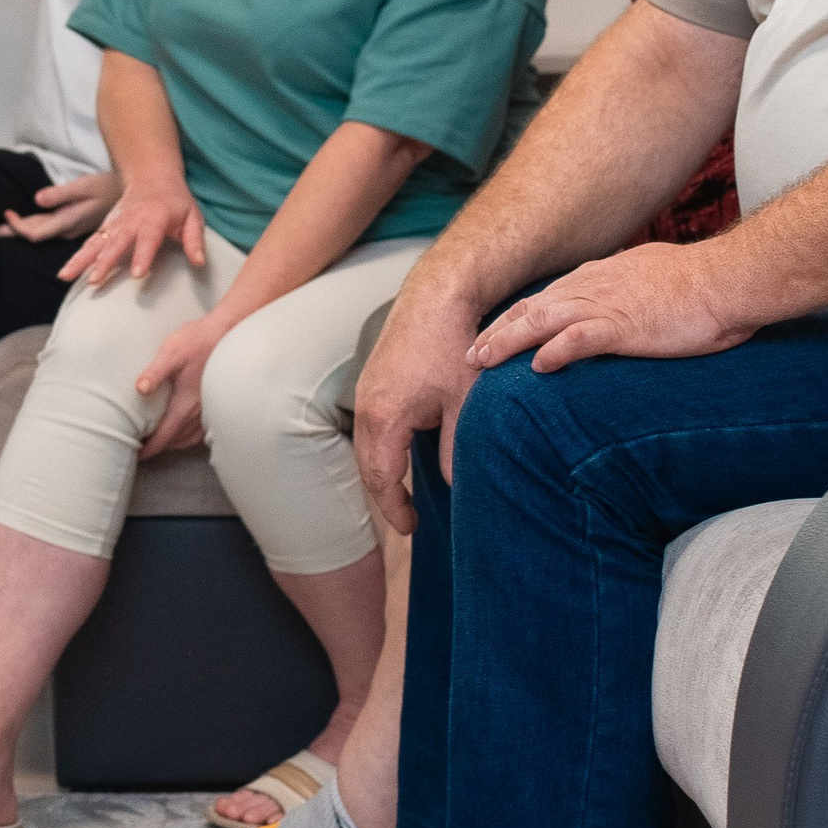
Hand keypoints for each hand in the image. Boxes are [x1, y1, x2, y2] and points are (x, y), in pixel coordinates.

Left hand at [0, 171, 117, 244]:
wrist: (133, 197)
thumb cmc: (107, 187)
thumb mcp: (85, 186)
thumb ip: (61, 194)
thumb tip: (37, 199)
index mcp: (68, 221)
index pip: (35, 232)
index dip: (17, 227)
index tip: (5, 214)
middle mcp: (68, 229)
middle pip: (35, 234)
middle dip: (12, 232)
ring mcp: (71, 228)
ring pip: (41, 232)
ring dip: (22, 229)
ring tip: (2, 227)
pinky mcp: (74, 224)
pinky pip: (49, 228)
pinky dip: (34, 225)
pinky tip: (26, 223)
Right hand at [63, 178, 207, 290]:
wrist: (151, 176)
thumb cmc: (175, 201)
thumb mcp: (192, 216)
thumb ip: (194, 240)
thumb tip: (199, 263)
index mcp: (155, 218)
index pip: (148, 238)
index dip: (143, 255)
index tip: (138, 274)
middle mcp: (131, 221)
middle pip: (116, 242)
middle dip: (104, 262)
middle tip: (95, 280)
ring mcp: (115, 224)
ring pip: (96, 243)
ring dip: (81, 260)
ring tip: (66, 276)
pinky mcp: (105, 227)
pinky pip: (89, 243)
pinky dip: (76, 257)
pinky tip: (66, 272)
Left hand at [131, 310, 217, 456]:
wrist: (226, 332)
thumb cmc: (198, 340)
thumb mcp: (171, 352)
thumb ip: (155, 371)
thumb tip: (140, 389)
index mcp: (185, 404)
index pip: (165, 436)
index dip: (151, 448)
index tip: (139, 455)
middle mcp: (199, 412)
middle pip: (177, 440)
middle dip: (160, 447)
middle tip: (144, 449)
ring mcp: (209, 408)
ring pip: (190, 437)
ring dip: (174, 443)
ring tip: (161, 442)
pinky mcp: (215, 402)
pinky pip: (203, 430)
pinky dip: (190, 436)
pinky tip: (184, 431)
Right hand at [352, 279, 480, 533]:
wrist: (435, 298)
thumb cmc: (452, 347)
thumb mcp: (462, 404)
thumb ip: (455, 450)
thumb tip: (456, 487)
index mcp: (384, 418)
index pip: (381, 479)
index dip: (395, 508)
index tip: (411, 529)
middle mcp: (366, 408)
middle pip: (366, 468)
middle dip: (385, 497)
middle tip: (408, 521)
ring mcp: (365, 394)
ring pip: (365, 449)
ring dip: (381, 475)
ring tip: (403, 497)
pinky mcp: (372, 383)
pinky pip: (369, 430)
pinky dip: (380, 452)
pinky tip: (400, 458)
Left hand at [468, 242, 747, 378]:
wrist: (729, 279)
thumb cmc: (699, 285)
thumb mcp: (649, 280)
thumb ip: (624, 293)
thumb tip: (616, 306)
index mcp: (600, 278)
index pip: (544, 298)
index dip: (514, 318)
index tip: (492, 335)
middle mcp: (594, 288)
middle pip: (531, 309)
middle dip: (497, 331)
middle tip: (470, 354)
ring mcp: (607, 305)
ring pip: (542, 321)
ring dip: (509, 341)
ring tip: (483, 361)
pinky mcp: (626, 326)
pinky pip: (581, 338)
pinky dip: (556, 351)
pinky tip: (537, 367)